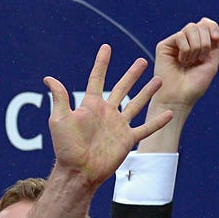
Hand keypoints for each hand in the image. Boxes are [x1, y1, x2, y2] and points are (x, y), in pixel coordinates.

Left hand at [45, 44, 169, 186]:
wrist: (79, 170)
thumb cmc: (66, 146)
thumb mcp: (60, 119)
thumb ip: (59, 97)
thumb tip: (48, 78)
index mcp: (90, 106)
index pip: (97, 79)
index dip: (102, 63)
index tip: (106, 47)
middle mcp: (106, 113)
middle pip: (122, 88)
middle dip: (132, 75)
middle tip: (143, 60)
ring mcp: (118, 125)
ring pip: (137, 104)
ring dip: (148, 92)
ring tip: (159, 79)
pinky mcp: (127, 139)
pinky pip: (146, 128)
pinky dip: (158, 121)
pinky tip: (170, 112)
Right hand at [140, 18, 218, 152]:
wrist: (179, 97)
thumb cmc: (194, 85)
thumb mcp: (212, 64)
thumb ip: (218, 46)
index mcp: (198, 46)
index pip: (206, 25)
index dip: (212, 27)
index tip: (216, 40)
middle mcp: (186, 43)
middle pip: (200, 24)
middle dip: (206, 40)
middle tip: (201, 58)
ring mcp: (174, 44)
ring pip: (190, 28)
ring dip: (196, 45)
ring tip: (191, 61)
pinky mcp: (164, 47)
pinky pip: (180, 36)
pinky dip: (185, 49)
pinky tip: (181, 60)